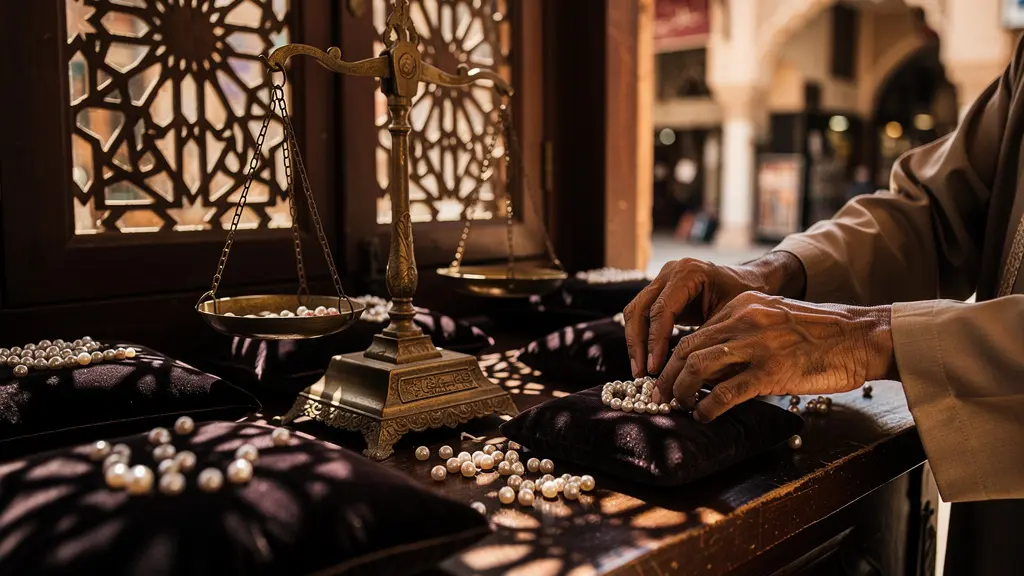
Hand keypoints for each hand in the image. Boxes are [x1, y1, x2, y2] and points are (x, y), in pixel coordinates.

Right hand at [623, 252, 805, 378]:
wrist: (751, 281)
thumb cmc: (746, 297)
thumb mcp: (730, 316)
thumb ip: (706, 337)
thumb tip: (685, 369)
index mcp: (689, 272)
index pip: (661, 310)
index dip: (656, 341)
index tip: (655, 368)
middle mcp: (670, 272)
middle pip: (639, 309)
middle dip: (638, 344)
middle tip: (641, 373)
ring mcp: (662, 279)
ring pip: (635, 312)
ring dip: (635, 343)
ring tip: (640, 371)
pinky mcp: (659, 291)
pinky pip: (642, 315)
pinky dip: (642, 338)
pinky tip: (646, 360)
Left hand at [651, 291, 897, 421]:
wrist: (861, 338)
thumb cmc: (822, 336)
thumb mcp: (775, 322)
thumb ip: (743, 337)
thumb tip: (711, 369)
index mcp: (744, 305)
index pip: (696, 332)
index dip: (675, 357)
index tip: (667, 375)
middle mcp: (745, 320)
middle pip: (688, 348)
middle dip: (668, 374)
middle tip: (659, 394)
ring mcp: (757, 345)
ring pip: (698, 366)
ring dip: (681, 390)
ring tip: (678, 405)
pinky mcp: (771, 371)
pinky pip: (726, 392)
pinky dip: (708, 407)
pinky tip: (704, 416)